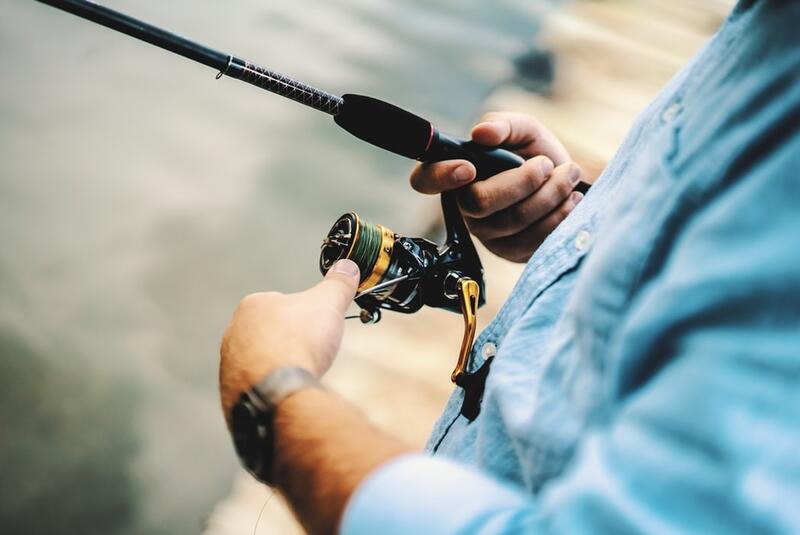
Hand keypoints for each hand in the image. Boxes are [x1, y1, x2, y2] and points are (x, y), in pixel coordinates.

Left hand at [219, 260, 359, 423]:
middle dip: (290, 342)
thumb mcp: (328, 304)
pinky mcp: (232, 391)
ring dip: (280, 366)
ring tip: (300, 373)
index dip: (303, 316)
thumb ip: (338, 284)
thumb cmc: (297, 342)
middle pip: (270, 334)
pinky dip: (272, 388)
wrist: (277, 390)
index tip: (316, 327)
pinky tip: (287, 390)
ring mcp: (230, 364)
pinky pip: (256, 386)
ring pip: (262, 361)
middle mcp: (234, 333)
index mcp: (252, 306)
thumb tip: (348, 267)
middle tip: (310, 351)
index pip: (280, 304)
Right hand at [410, 112, 583, 262]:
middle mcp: (465, 207)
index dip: (440, 176)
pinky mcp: (510, 252)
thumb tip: (482, 133)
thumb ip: (504, 125)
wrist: (570, 185)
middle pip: (479, 202)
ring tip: (567, 175)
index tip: (469, 167)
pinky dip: (560, 214)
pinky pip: (533, 238)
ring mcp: (487, 234)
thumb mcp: (524, 131)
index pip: (425, 180)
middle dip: (523, 181)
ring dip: (550, 193)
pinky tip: (569, 199)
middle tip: (545, 164)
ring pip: (513, 220)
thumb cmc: (537, 156)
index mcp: (457, 174)